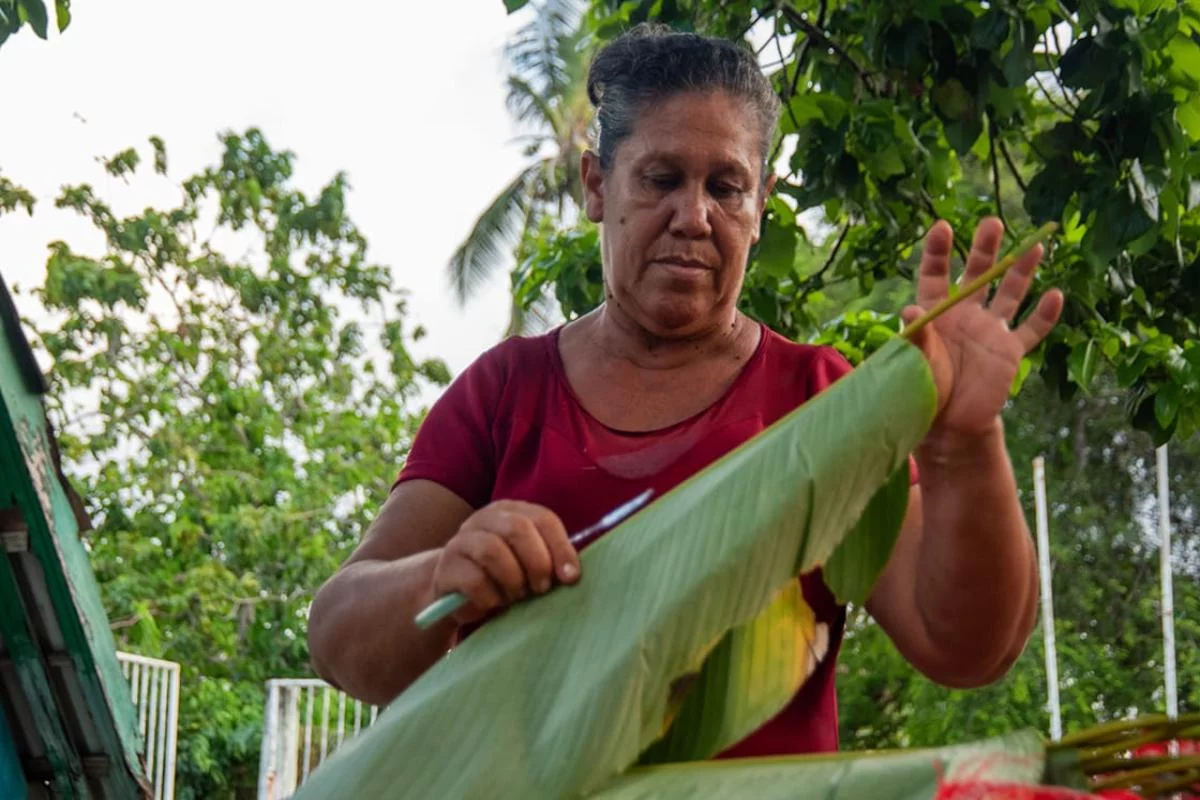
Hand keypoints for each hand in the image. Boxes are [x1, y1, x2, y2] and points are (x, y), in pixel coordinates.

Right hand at [431, 500, 579, 624]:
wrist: (456, 591)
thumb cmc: (502, 576)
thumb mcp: (527, 562)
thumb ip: (549, 559)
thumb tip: (572, 574)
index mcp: (511, 511)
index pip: (543, 518)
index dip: (560, 548)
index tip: (570, 577)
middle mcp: (485, 518)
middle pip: (518, 528)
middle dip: (537, 562)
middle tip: (541, 588)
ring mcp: (462, 540)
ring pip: (493, 550)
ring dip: (513, 580)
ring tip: (517, 595)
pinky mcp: (446, 568)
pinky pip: (474, 580)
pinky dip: (492, 597)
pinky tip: (495, 603)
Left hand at [903, 218, 1062, 442]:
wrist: (949, 422)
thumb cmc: (925, 388)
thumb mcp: (916, 360)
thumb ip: (916, 336)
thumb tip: (910, 311)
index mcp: (936, 312)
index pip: (935, 275)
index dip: (938, 251)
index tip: (942, 226)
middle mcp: (965, 314)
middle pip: (977, 275)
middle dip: (985, 250)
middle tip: (992, 223)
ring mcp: (990, 330)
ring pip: (1010, 294)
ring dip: (1021, 271)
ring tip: (1035, 246)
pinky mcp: (1010, 351)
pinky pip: (1032, 330)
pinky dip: (1045, 316)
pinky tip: (1055, 296)